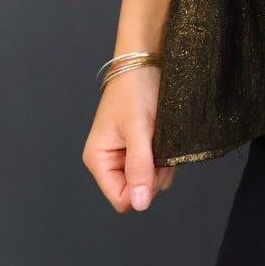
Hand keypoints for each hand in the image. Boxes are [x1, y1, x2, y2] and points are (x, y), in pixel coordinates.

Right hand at [82, 63, 175, 211]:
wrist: (146, 61)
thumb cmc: (136, 90)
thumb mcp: (139, 129)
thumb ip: (139, 166)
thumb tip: (139, 204)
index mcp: (98, 159)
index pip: (121, 198)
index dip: (141, 188)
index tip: (154, 164)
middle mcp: (109, 161)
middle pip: (137, 191)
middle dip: (154, 174)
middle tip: (160, 145)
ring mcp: (125, 155)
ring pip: (150, 180)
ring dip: (162, 164)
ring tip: (162, 137)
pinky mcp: (140, 148)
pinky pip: (156, 166)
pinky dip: (165, 156)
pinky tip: (165, 137)